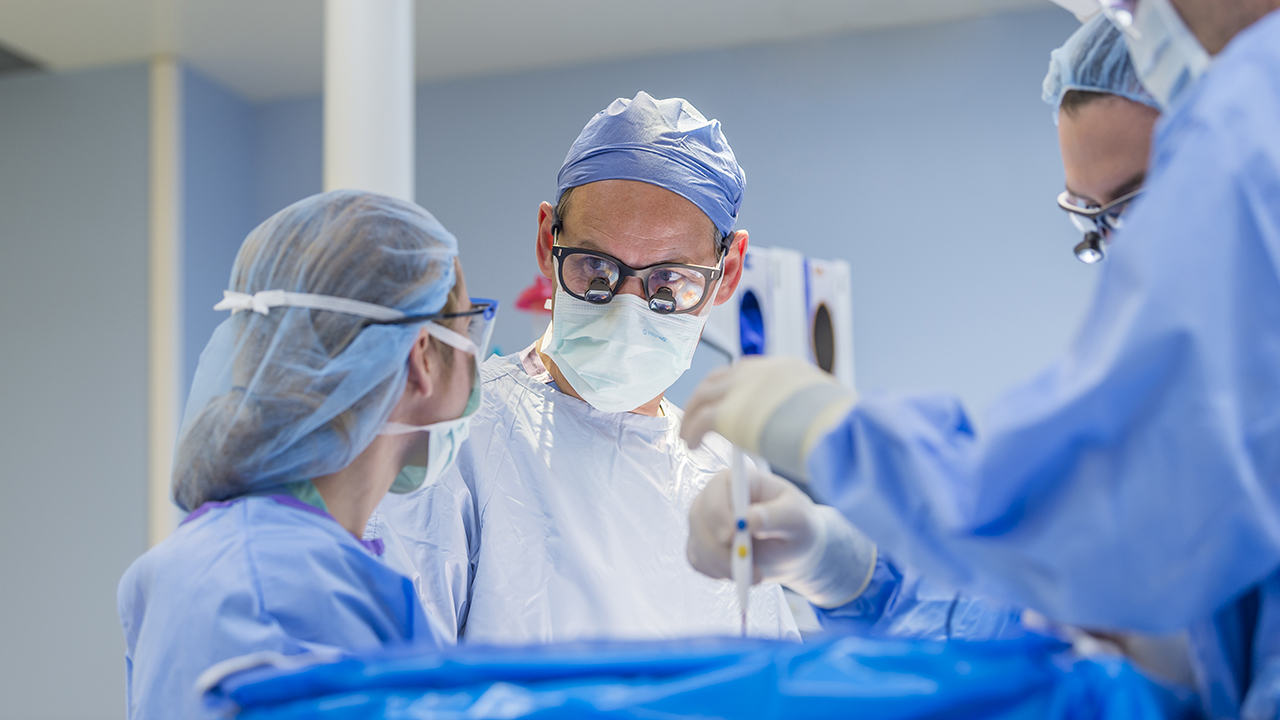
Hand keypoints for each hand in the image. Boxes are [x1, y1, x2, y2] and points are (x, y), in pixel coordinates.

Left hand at [680, 356, 854, 479]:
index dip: (733, 387)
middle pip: (719, 378)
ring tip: (689, 434)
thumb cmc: (840, 429)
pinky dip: (691, 431)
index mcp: (783, 369)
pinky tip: (692, 445)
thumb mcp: (824, 407)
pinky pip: (699, 420)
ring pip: (703, 396)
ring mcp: (741, 389)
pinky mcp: (728, 413)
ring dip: (693, 414)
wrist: (835, 433)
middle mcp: (758, 372)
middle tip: (698, 415)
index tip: (727, 402)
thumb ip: (808, 408)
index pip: (747, 371)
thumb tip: (810, 418)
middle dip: (706, 396)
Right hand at [686, 465, 876, 607]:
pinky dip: (718, 572)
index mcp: (738, 481)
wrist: (795, 551)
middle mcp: (715, 498)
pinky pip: (699, 561)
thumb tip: (750, 519)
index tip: (731, 536)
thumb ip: (777, 516)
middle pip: (698, 518)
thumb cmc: (799, 526)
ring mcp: (705, 522)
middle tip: (746, 568)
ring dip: (723, 565)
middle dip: (718, 548)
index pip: (716, 489)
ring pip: (698, 544)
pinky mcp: (702, 545)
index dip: (718, 511)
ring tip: (756, 575)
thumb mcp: (798, 519)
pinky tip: (742, 573)